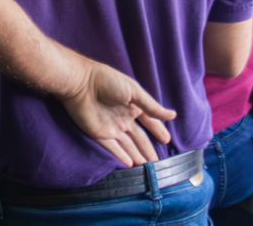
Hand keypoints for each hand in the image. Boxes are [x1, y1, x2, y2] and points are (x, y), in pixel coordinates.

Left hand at [59, 59, 175, 166]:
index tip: (167, 141)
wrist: (80, 83)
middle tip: (158, 164)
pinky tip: (130, 165)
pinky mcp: (99, 134)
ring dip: (137, 156)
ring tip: (147, 169)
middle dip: (148, 150)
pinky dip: (122, 157)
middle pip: (139, 138)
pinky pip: (113, 148)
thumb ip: (152, 107)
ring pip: (128, 146)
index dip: (158, 131)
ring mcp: (111, 127)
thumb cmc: (107, 82)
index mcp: (133, 106)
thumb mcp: (134, 92)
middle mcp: (124, 118)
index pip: (149, 122)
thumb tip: (173, 115)